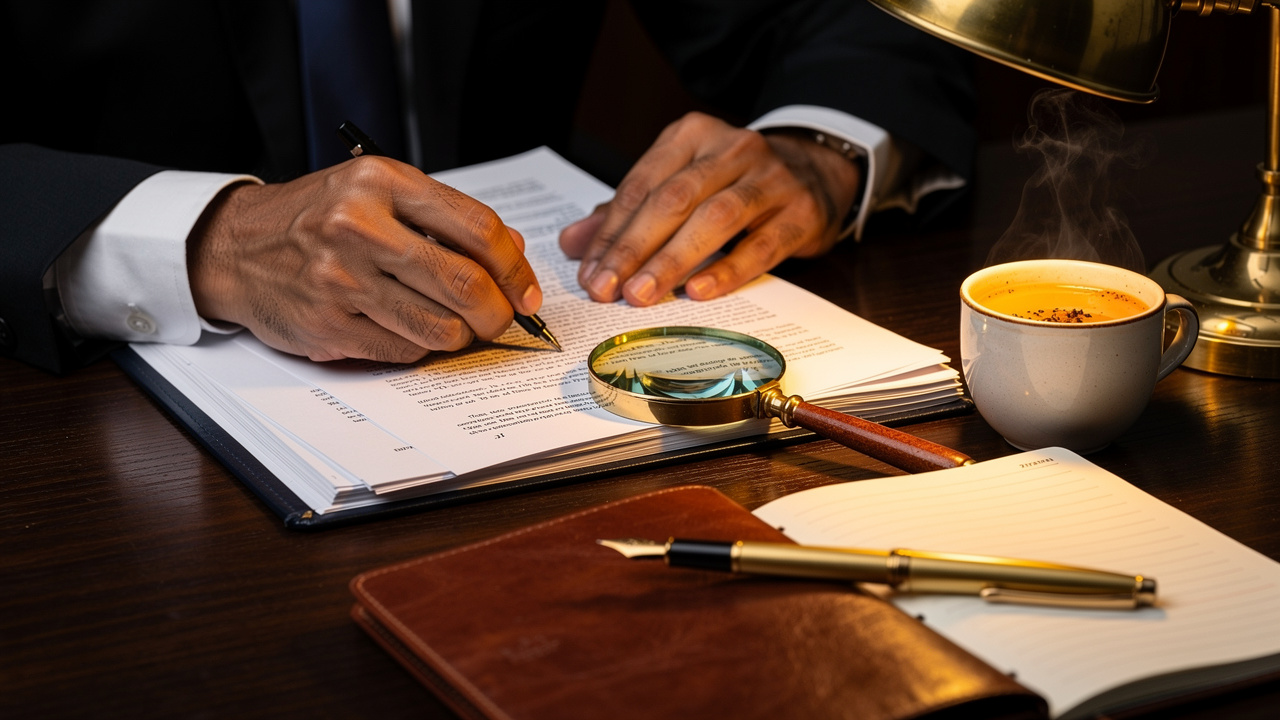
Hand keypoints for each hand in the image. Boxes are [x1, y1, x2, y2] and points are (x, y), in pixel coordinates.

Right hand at [187, 156, 542, 362]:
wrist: (235, 247)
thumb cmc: (317, 216)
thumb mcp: (379, 192)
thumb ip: (445, 217)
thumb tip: (513, 251)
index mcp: (381, 182)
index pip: (477, 229)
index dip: (515, 268)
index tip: (527, 291)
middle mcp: (359, 227)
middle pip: (465, 283)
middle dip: (498, 312)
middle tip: (503, 319)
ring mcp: (341, 280)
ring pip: (440, 327)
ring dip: (465, 337)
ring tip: (461, 328)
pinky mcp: (328, 325)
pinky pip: (404, 351)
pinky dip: (423, 349)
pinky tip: (416, 332)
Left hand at [559, 112, 860, 305]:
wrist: (817, 170)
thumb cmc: (734, 182)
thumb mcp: (681, 182)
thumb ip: (627, 212)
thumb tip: (572, 243)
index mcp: (691, 136)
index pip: (642, 185)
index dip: (611, 231)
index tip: (589, 272)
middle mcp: (731, 149)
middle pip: (673, 199)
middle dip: (634, 247)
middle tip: (606, 289)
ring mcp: (771, 179)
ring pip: (715, 218)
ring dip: (673, 260)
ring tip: (642, 294)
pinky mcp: (801, 212)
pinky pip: (761, 244)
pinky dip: (728, 269)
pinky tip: (699, 291)